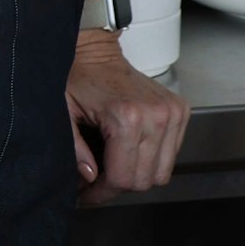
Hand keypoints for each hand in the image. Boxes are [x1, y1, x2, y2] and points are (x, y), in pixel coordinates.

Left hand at [67, 30, 188, 202]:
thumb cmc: (78, 77)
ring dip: (137, 175)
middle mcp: (156, 115)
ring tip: (113, 168)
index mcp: (127, 116)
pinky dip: (152, 160)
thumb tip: (89, 178)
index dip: (102, 193)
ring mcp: (172, 112)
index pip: (123, 178)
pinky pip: (172, 154)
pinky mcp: (181, 111)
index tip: (87, 194)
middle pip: (144, 179)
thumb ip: (73, 148)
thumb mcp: (63, 112)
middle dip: (117, 187)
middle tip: (96, 184)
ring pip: (162, 172)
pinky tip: (130, 152)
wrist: (97, 51)